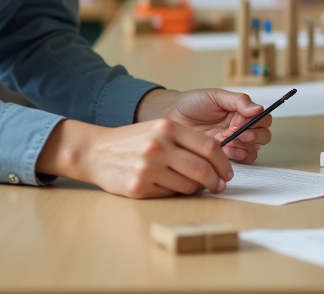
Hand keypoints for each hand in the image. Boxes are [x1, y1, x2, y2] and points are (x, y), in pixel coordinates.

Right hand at [36, 118, 234, 199]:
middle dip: (216, 181)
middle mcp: (159, 146)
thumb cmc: (133, 141)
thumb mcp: (159, 129)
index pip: (209, 147)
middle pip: (202, 169)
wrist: (96, 152)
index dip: (224, 163)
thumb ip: (186, 141)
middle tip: (219, 186)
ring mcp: (148, 167)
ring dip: (196, 189)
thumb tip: (217, 161)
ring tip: (192, 186)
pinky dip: (175, 193)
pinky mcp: (139, 187)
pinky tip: (168, 186)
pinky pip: (170, 195)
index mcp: (168, 127)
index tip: (227, 172)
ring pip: (188, 185)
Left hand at [138, 88, 271, 162]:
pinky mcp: (222, 155)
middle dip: (254, 135)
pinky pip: (240, 159)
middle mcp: (240, 127)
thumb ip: (238, 101)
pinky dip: (238, 155)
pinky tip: (227, 150)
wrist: (171, 116)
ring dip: (246, 146)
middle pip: (263, 136)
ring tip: (230, 142)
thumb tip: (259, 108)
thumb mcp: (216, 96)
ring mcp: (233, 142)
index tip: (242, 120)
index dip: (258, 121)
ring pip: (253, 149)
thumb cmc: (192, 103)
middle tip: (240, 133)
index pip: (263, 118)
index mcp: (241, 111)